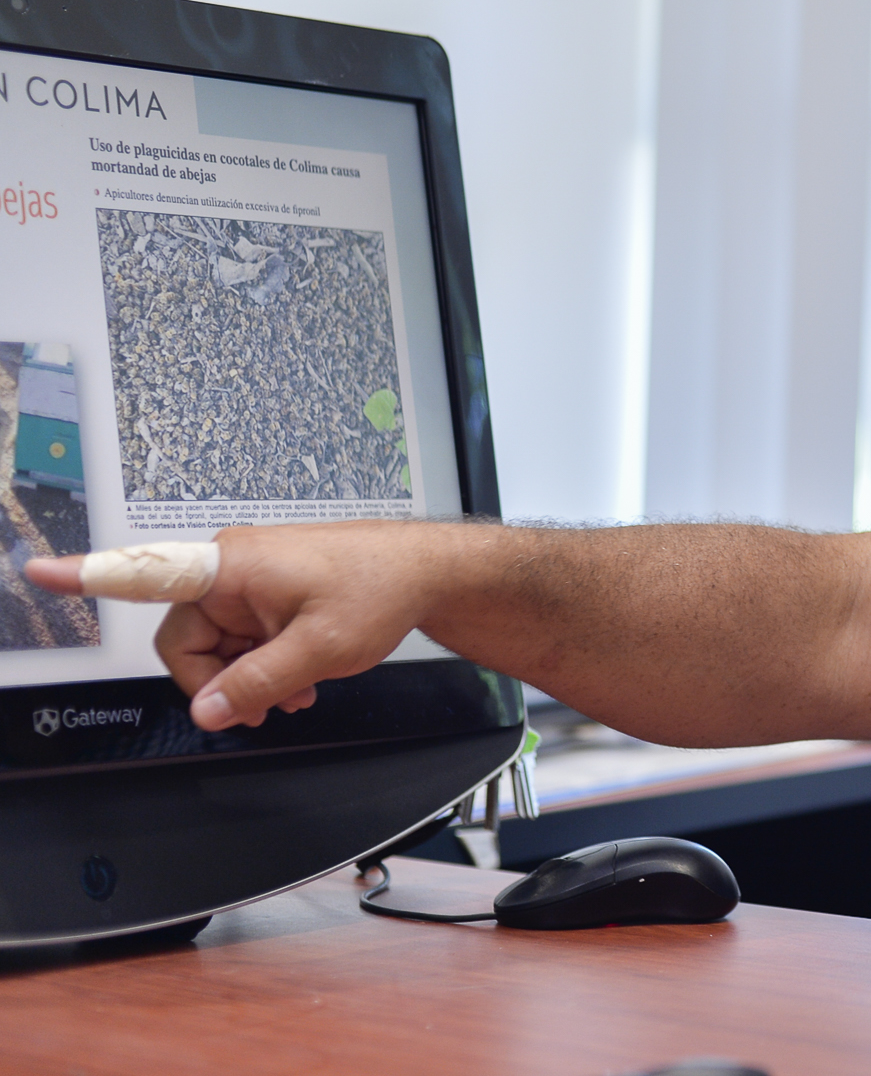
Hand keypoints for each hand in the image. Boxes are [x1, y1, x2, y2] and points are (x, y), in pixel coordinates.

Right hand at [25, 522, 458, 730]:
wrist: (426, 571)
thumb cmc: (380, 587)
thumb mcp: (319, 649)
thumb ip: (257, 684)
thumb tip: (208, 712)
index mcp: (231, 564)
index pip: (145, 570)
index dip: (83, 574)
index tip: (37, 568)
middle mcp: (231, 565)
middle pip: (186, 643)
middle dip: (222, 681)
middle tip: (269, 706)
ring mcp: (249, 578)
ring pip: (218, 648)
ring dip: (250, 677)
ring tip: (298, 691)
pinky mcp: (267, 591)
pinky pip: (242, 639)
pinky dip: (265, 663)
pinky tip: (300, 680)